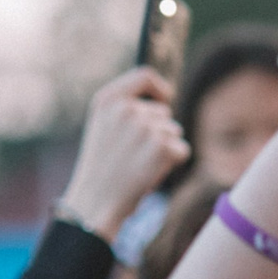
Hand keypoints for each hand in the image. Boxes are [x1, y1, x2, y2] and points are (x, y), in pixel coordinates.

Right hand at [59, 67, 190, 234]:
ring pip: (173, 131)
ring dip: (165, 148)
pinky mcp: (161, 148)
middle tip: (135, 156)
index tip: (165, 101)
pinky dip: (173, 162)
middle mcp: (127, 109)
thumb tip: (162, 101)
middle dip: (158, 132)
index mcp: (107, 100)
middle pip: (163, 111)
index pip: (145, 75)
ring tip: (139, 165)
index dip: (159, 88)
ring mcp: (145, 127)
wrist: (95, 202)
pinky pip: (182, 149)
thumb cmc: (101, 168)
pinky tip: (151, 173)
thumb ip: (125, 107)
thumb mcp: (102, 127)